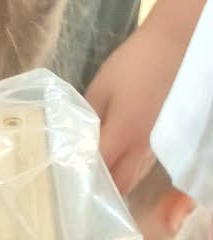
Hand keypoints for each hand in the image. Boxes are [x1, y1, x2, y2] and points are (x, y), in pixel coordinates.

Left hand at [86, 18, 190, 193]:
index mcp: (123, 133)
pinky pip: (144, 166)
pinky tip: (117, 170)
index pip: (98, 170)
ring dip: (116, 186)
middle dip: (99, 193)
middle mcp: (142, 146)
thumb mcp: (100, 88)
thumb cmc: (134, 63)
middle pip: (119, 184)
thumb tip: (73, 142)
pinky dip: (129, 173)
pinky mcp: (164, 139)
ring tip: (95, 189)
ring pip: (134, 179)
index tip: (64, 189)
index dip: (80, 181)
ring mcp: (156, 144)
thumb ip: (85, 118)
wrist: (175, 44)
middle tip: (80, 195)